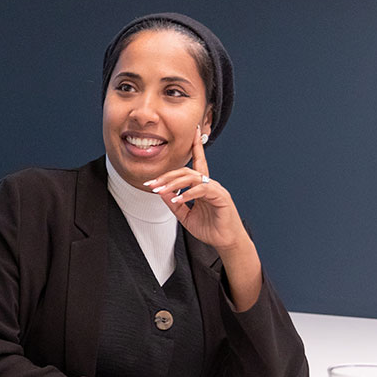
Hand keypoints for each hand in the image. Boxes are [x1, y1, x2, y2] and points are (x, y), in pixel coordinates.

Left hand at [142, 125, 249, 253]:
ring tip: (160, 191)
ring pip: (192, 177)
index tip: (191, 133)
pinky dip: (187, 194)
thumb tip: (161, 193)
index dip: (194, 147)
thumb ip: (174, 203)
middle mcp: (209, 184)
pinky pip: (202, 189)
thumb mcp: (185, 216)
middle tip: (151, 184)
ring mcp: (215, 189)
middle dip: (167, 176)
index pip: (196, 164)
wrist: (226, 242)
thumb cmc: (210, 229)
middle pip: (187, 171)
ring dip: (173, 183)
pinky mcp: (220, 196)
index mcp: (202, 187)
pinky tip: (177, 200)